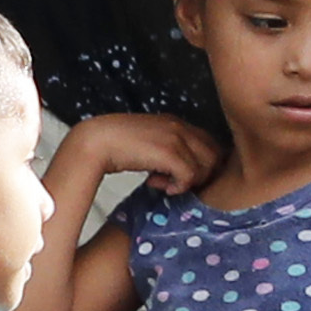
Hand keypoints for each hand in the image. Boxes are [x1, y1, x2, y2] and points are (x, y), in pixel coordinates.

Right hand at [65, 112, 218, 195]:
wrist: (95, 141)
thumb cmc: (119, 146)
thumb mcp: (151, 142)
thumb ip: (170, 150)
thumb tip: (185, 174)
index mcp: (177, 123)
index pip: (210, 144)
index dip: (202, 165)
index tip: (180, 176)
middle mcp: (180, 127)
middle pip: (216, 156)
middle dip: (200, 175)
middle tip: (174, 182)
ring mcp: (176, 138)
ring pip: (206, 167)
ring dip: (188, 181)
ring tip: (161, 183)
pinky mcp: (169, 152)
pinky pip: (190, 176)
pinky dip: (177, 187)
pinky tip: (156, 184)